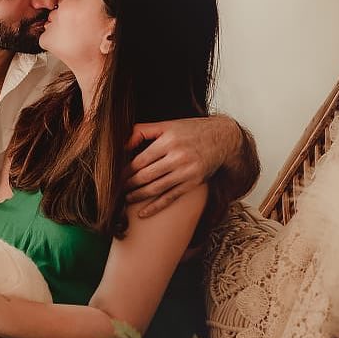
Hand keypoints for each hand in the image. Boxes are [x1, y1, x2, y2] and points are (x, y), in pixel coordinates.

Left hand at [122, 115, 238, 217]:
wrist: (223, 138)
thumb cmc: (191, 130)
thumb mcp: (168, 124)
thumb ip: (142, 130)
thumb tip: (121, 143)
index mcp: (168, 141)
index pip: (140, 160)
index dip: (125, 171)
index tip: (115, 177)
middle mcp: (177, 157)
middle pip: (145, 176)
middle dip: (128, 184)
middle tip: (116, 190)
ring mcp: (186, 172)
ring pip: (156, 188)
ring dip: (138, 196)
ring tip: (126, 198)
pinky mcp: (193, 183)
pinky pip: (170, 198)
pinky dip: (155, 207)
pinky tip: (143, 213)